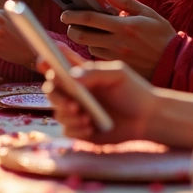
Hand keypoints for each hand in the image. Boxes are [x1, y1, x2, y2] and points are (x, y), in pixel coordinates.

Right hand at [39, 58, 156, 144]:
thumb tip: (71, 78)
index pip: (57, 66)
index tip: (43, 61)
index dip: (46, 62)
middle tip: (73, 103)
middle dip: (57, 96)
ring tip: (87, 118)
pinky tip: (91, 127)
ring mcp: (76, 112)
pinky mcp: (80, 131)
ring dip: (69, 115)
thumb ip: (93, 72)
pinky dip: (76, 129)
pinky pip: (67, 130)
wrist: (148, 118)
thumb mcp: (117, 74)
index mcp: (80, 76)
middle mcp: (75, 93)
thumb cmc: (134, 92)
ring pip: (58, 112)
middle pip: (51, 91)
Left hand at [61, 0, 176, 78]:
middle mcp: (117, 42)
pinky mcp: (118, 66)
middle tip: (70, 24)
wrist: (175, 63)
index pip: (90, 18)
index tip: (64, 13)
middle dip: (72, 29)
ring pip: (89, 48)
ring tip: (87, 32)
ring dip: (84, 40)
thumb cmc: (162, 35)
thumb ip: (125, 1)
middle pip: (82, 36)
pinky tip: (98, 43)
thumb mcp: (148, 13)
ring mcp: (117, 56)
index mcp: (123, 26)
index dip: (73, 15)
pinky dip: (95, 49)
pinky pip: (99, 58)